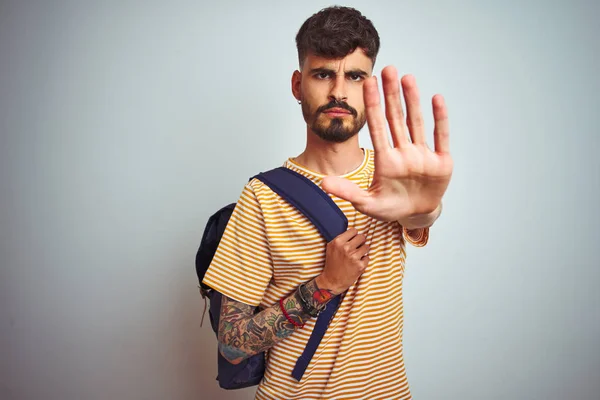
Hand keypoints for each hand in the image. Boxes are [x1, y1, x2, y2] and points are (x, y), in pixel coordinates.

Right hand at [317, 228, 369, 294]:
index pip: (354, 230)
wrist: (332, 280)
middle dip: (360, 242)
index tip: (353, 240)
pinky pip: (368, 257)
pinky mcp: (360, 266)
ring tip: (357, 255)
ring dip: (363, 251)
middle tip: (356, 247)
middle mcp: (346, 248)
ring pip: (367, 246)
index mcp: (338, 242)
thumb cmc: (332, 263)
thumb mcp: (331, 248)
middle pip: (362, 237)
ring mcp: (353, 257)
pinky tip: (357, 263)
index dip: (354, 235)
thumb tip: (354, 232)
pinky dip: (364, 260)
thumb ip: (341, 239)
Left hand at [321, 66, 452, 222]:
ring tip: (407, 78)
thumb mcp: (368, 203)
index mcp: (385, 160)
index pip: (377, 128)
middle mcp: (403, 152)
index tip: (368, 83)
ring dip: (413, 100)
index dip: (372, 106)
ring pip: (416, 122)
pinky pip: (440, 136)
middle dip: (391, 95)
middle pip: (396, 119)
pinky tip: (436, 98)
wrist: (417, 215)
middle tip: (388, 69)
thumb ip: (347, 192)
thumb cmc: (391, 207)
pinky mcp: (441, 162)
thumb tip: (322, 183)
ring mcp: (422, 155)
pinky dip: (439, 119)